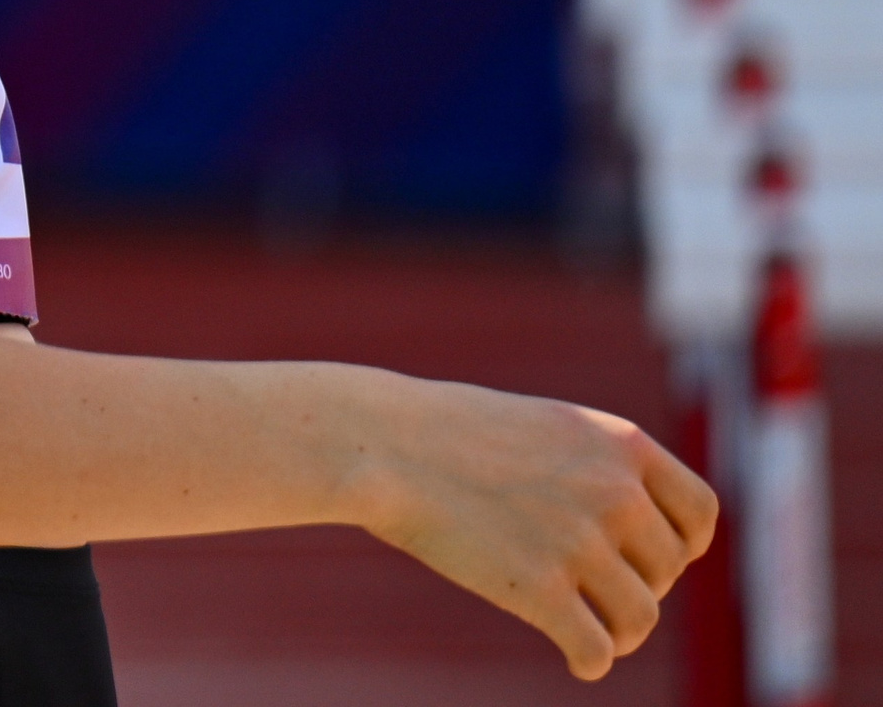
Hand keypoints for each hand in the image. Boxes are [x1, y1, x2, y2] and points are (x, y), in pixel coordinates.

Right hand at [349, 373, 716, 681]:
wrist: (388, 443)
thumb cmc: (458, 435)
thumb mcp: (549, 429)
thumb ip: (603, 471)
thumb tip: (648, 542)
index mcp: (620, 443)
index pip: (701, 514)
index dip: (680, 545)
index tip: (642, 555)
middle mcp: (612, 489)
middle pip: (666, 573)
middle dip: (635, 586)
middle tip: (587, 583)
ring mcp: (579, 541)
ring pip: (640, 621)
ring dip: (615, 630)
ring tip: (580, 620)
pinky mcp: (542, 590)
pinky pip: (598, 652)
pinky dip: (587, 659)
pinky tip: (568, 650)